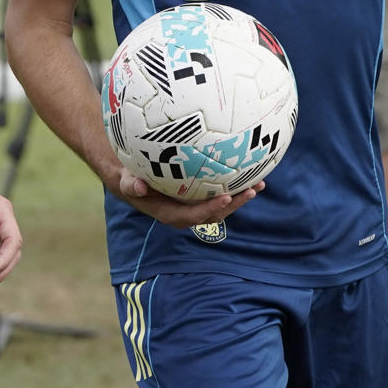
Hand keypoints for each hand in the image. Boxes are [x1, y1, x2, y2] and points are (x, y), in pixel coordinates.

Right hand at [112, 169, 262, 228]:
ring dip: (240, 197)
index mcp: (172, 214)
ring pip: (222, 205)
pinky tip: (251, 171)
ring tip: (259, 183)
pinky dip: (235, 186)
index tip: (226, 196)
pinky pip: (220, 193)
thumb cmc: (132, 181)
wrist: (136, 183)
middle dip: (234, 204)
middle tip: (251, 190)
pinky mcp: (201, 197)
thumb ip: (132, 186)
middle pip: (216, 213)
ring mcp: (196, 206)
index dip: (212, 208)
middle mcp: (188, 213)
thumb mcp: (128, 183)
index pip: (195, 215)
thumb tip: (138, 186)